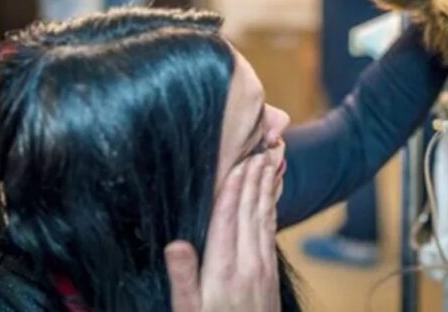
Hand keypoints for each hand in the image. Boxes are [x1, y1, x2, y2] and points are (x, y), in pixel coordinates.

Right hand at [165, 155, 280, 311]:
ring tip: (271, 164)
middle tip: (261, 151)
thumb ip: (183, 278)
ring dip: (267, 189)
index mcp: (223, 269)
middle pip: (251, 211)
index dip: (233, 188)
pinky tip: (271, 198)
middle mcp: (248, 263)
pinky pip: (271, 232)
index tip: (239, 162)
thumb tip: (176, 243)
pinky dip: (272, 209)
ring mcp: (263, 267)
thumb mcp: (188, 311)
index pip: (228, 218)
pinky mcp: (270, 273)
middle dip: (255, 180)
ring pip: (265, 218)